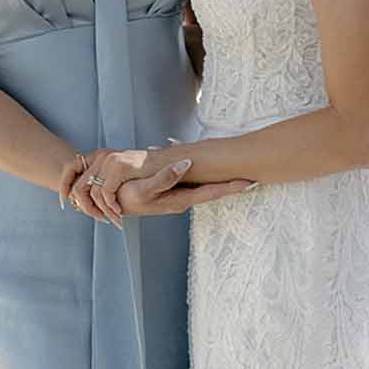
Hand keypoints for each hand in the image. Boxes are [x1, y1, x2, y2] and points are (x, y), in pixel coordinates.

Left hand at [59, 147, 147, 225]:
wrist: (168, 163)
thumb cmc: (146, 173)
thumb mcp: (119, 177)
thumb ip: (103, 181)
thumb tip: (82, 195)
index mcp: (98, 157)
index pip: (70, 170)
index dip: (64, 186)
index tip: (64, 202)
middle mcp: (101, 156)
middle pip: (78, 186)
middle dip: (84, 206)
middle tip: (98, 218)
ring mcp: (109, 160)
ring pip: (92, 193)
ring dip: (99, 210)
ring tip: (111, 219)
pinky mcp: (119, 166)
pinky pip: (105, 192)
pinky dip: (110, 205)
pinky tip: (119, 211)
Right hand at [119, 163, 257, 216]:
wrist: (113, 204)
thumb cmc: (126, 198)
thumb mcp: (144, 189)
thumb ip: (165, 177)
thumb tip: (187, 164)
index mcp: (181, 199)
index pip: (213, 192)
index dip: (232, 187)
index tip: (252, 182)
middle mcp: (184, 198)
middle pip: (215, 190)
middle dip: (233, 183)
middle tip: (256, 175)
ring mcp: (179, 195)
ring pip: (206, 185)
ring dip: (223, 180)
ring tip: (240, 173)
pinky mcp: (173, 189)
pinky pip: (196, 182)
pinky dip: (207, 176)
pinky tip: (210, 169)